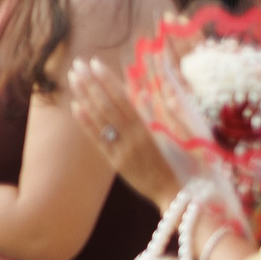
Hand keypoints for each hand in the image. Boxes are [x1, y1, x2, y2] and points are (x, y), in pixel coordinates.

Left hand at [65, 55, 182, 207]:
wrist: (179, 196)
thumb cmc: (187, 165)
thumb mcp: (182, 136)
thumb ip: (167, 114)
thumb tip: (156, 91)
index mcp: (149, 129)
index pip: (123, 99)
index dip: (108, 81)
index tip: (96, 64)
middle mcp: (132, 138)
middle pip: (106, 106)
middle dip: (91, 84)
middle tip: (77, 65)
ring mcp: (121, 150)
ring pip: (98, 120)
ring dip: (84, 97)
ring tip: (73, 79)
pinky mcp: (115, 162)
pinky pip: (97, 139)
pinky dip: (85, 123)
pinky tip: (75, 107)